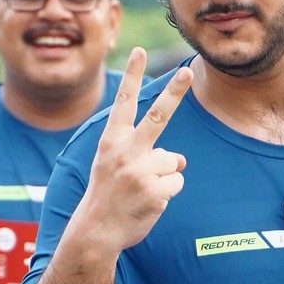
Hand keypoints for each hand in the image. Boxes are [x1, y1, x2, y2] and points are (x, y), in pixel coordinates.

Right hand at [74, 50, 191, 252]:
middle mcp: (125, 152)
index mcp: (112, 142)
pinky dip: (167, 194)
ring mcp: (140, 171)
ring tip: (141, 192)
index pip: (124, 103)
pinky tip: (147, 203)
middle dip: (174, 92)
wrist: (96, 232)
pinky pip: (176, 183)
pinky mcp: (154, 191)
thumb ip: (145, 155)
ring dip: (164, 178)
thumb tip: (180, 160)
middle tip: (187, 71)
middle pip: (157, 116)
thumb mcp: (117, 168)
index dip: (133, 76)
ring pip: (172, 162)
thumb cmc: (108, 196)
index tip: (140, 51)